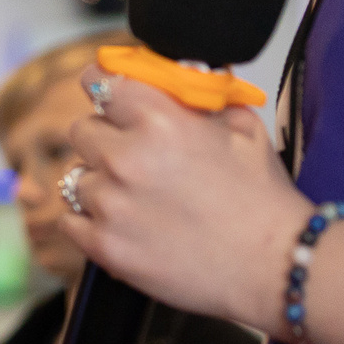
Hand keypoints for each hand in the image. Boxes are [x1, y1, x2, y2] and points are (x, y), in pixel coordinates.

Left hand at [58, 78, 311, 330]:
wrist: (274, 265)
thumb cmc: (261, 201)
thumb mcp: (243, 127)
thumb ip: (199, 97)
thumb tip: (174, 78)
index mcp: (159, 121)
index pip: (100, 81)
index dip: (102, 85)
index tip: (106, 93)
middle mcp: (126, 158)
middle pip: (81, 131)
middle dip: (104, 139)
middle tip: (133, 156)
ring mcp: (110, 204)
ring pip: (75, 177)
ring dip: (100, 183)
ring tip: (139, 199)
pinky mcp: (103, 245)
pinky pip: (70, 220)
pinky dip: (89, 221)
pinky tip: (123, 223)